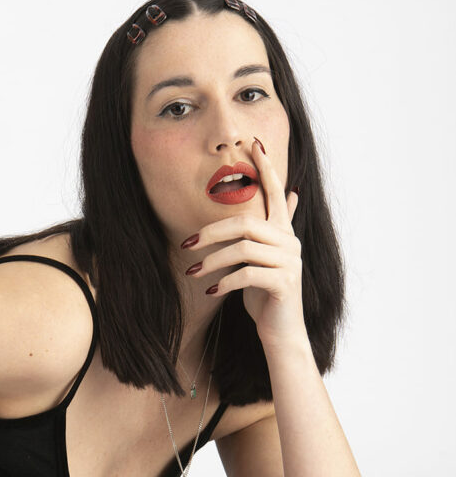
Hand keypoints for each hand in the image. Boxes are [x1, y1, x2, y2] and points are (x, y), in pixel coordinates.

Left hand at [183, 139, 305, 351]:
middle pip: (246, 222)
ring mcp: (289, 262)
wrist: (281, 331)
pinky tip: (211, 291)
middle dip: (212, 231)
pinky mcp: (284, 283)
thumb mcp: (263, 260)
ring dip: (212, 261)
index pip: (276, 192)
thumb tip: (289, 196)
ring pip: (242, 249)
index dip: (266, 168)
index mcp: (283, 232)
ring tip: (193, 272)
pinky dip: (225, 282)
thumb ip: (266, 231)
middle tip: (187, 244)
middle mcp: (289, 242)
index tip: (254, 144)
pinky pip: (247, 274)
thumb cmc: (265, 294)